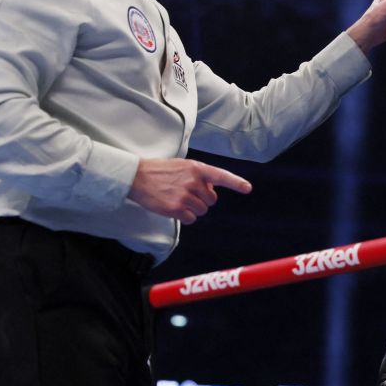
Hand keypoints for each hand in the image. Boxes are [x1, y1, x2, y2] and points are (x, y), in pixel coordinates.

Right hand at [127, 158, 251, 223]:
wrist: (137, 177)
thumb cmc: (160, 171)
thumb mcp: (183, 166)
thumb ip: (199, 175)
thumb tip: (211, 190)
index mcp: (197, 168)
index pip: (221, 176)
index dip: (236, 183)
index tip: (248, 188)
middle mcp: (193, 181)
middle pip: (211, 200)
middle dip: (202, 200)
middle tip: (186, 193)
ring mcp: (185, 195)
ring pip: (201, 211)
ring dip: (192, 209)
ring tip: (177, 199)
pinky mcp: (176, 208)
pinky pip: (190, 219)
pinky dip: (184, 217)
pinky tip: (174, 208)